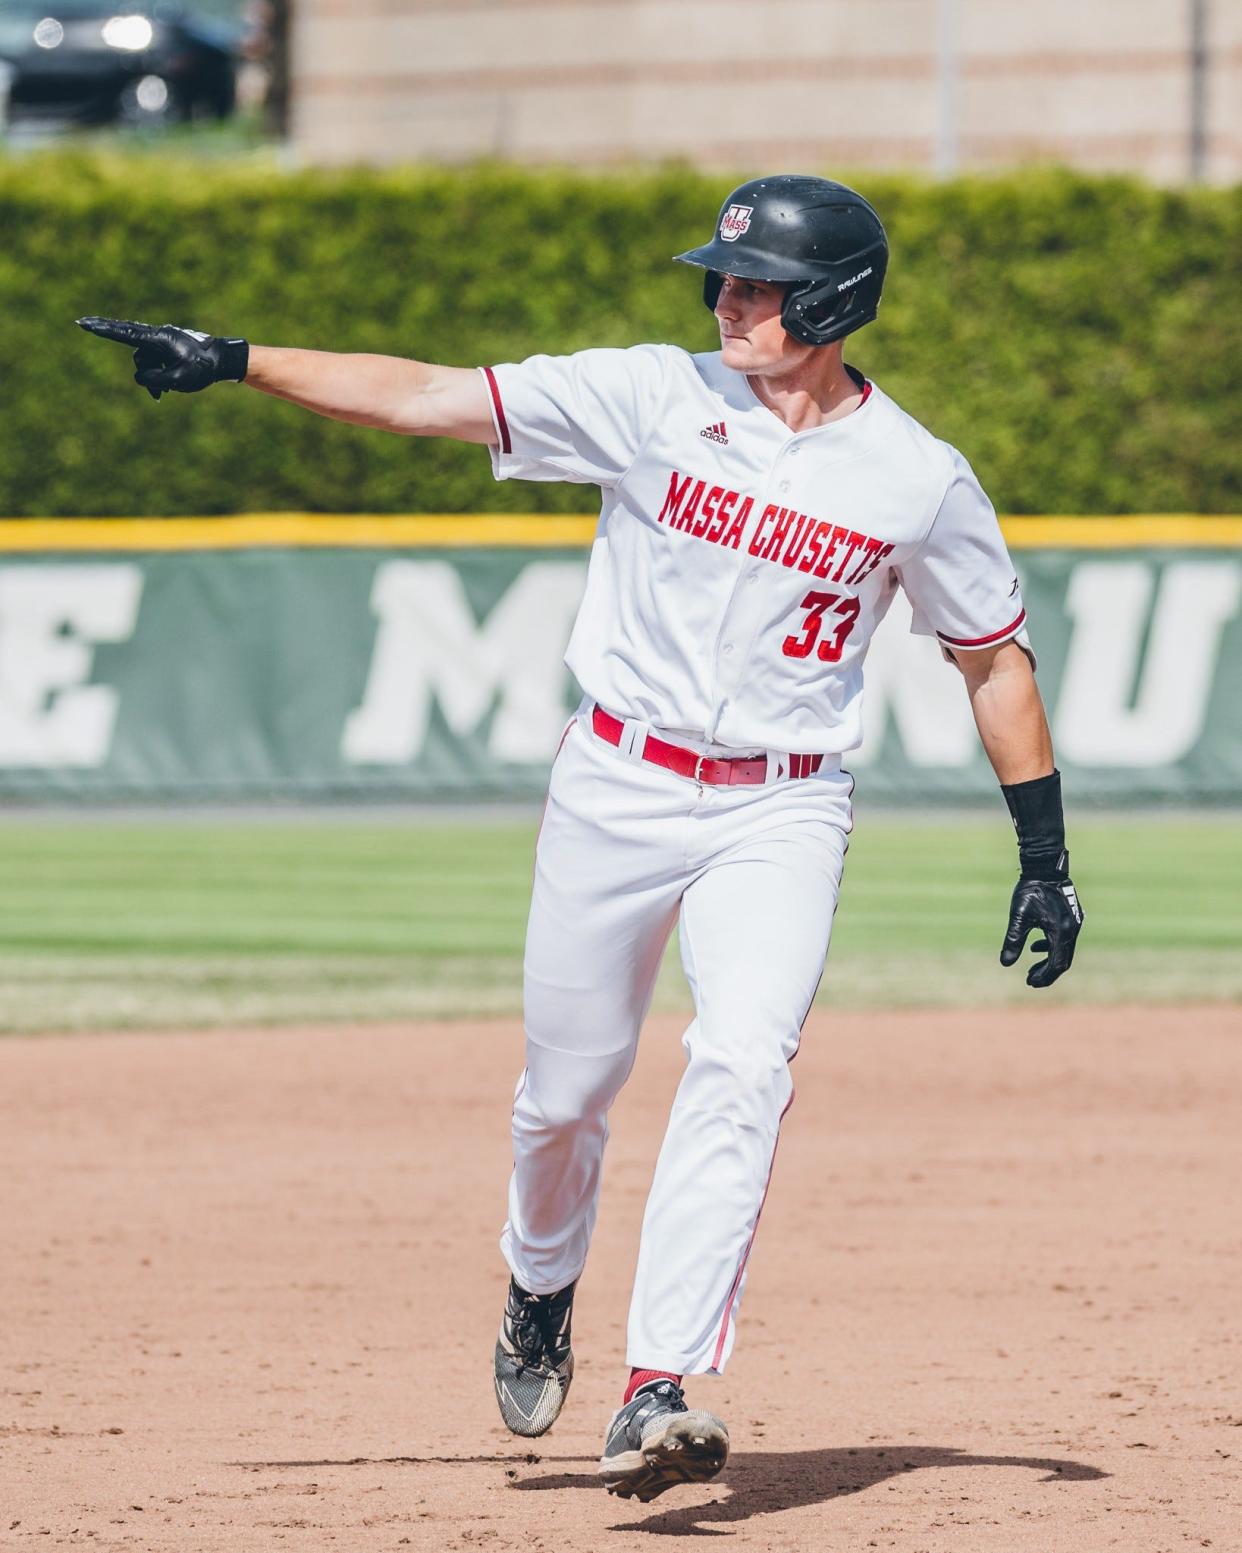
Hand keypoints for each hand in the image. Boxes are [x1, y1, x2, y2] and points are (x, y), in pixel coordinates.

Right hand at [77, 317, 247, 399]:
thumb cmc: (202, 368)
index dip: (103, 330)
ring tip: (162, 395)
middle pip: (128, 342)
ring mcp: (161, 342)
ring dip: (149, 378)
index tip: (85, 323)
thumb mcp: (178, 380)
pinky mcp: (166, 349)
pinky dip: (156, 377)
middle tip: (82, 322)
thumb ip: (153, 380)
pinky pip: (153, 364)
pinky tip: (164, 392)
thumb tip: (140, 378)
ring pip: (143, 361)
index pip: (124, 333)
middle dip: (107, 333)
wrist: (222, 360)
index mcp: (158, 339)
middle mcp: (157, 337)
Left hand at [1000, 874, 1082, 987]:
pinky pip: (1064, 939)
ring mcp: (1075, 924)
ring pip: (1064, 951)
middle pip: (1063, 961)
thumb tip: (1005, 963)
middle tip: (1030, 980)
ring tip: (1031, 969)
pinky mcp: (1073, 918)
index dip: (1044, 976)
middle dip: (1047, 973)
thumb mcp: (1018, 916)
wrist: (1045, 868)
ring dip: (1049, 961)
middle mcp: (1072, 930)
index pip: (1056, 964)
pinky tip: (1036, 947)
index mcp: (1061, 931)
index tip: (1030, 982)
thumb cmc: (1030, 891)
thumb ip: (1013, 940)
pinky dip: (1051, 947)